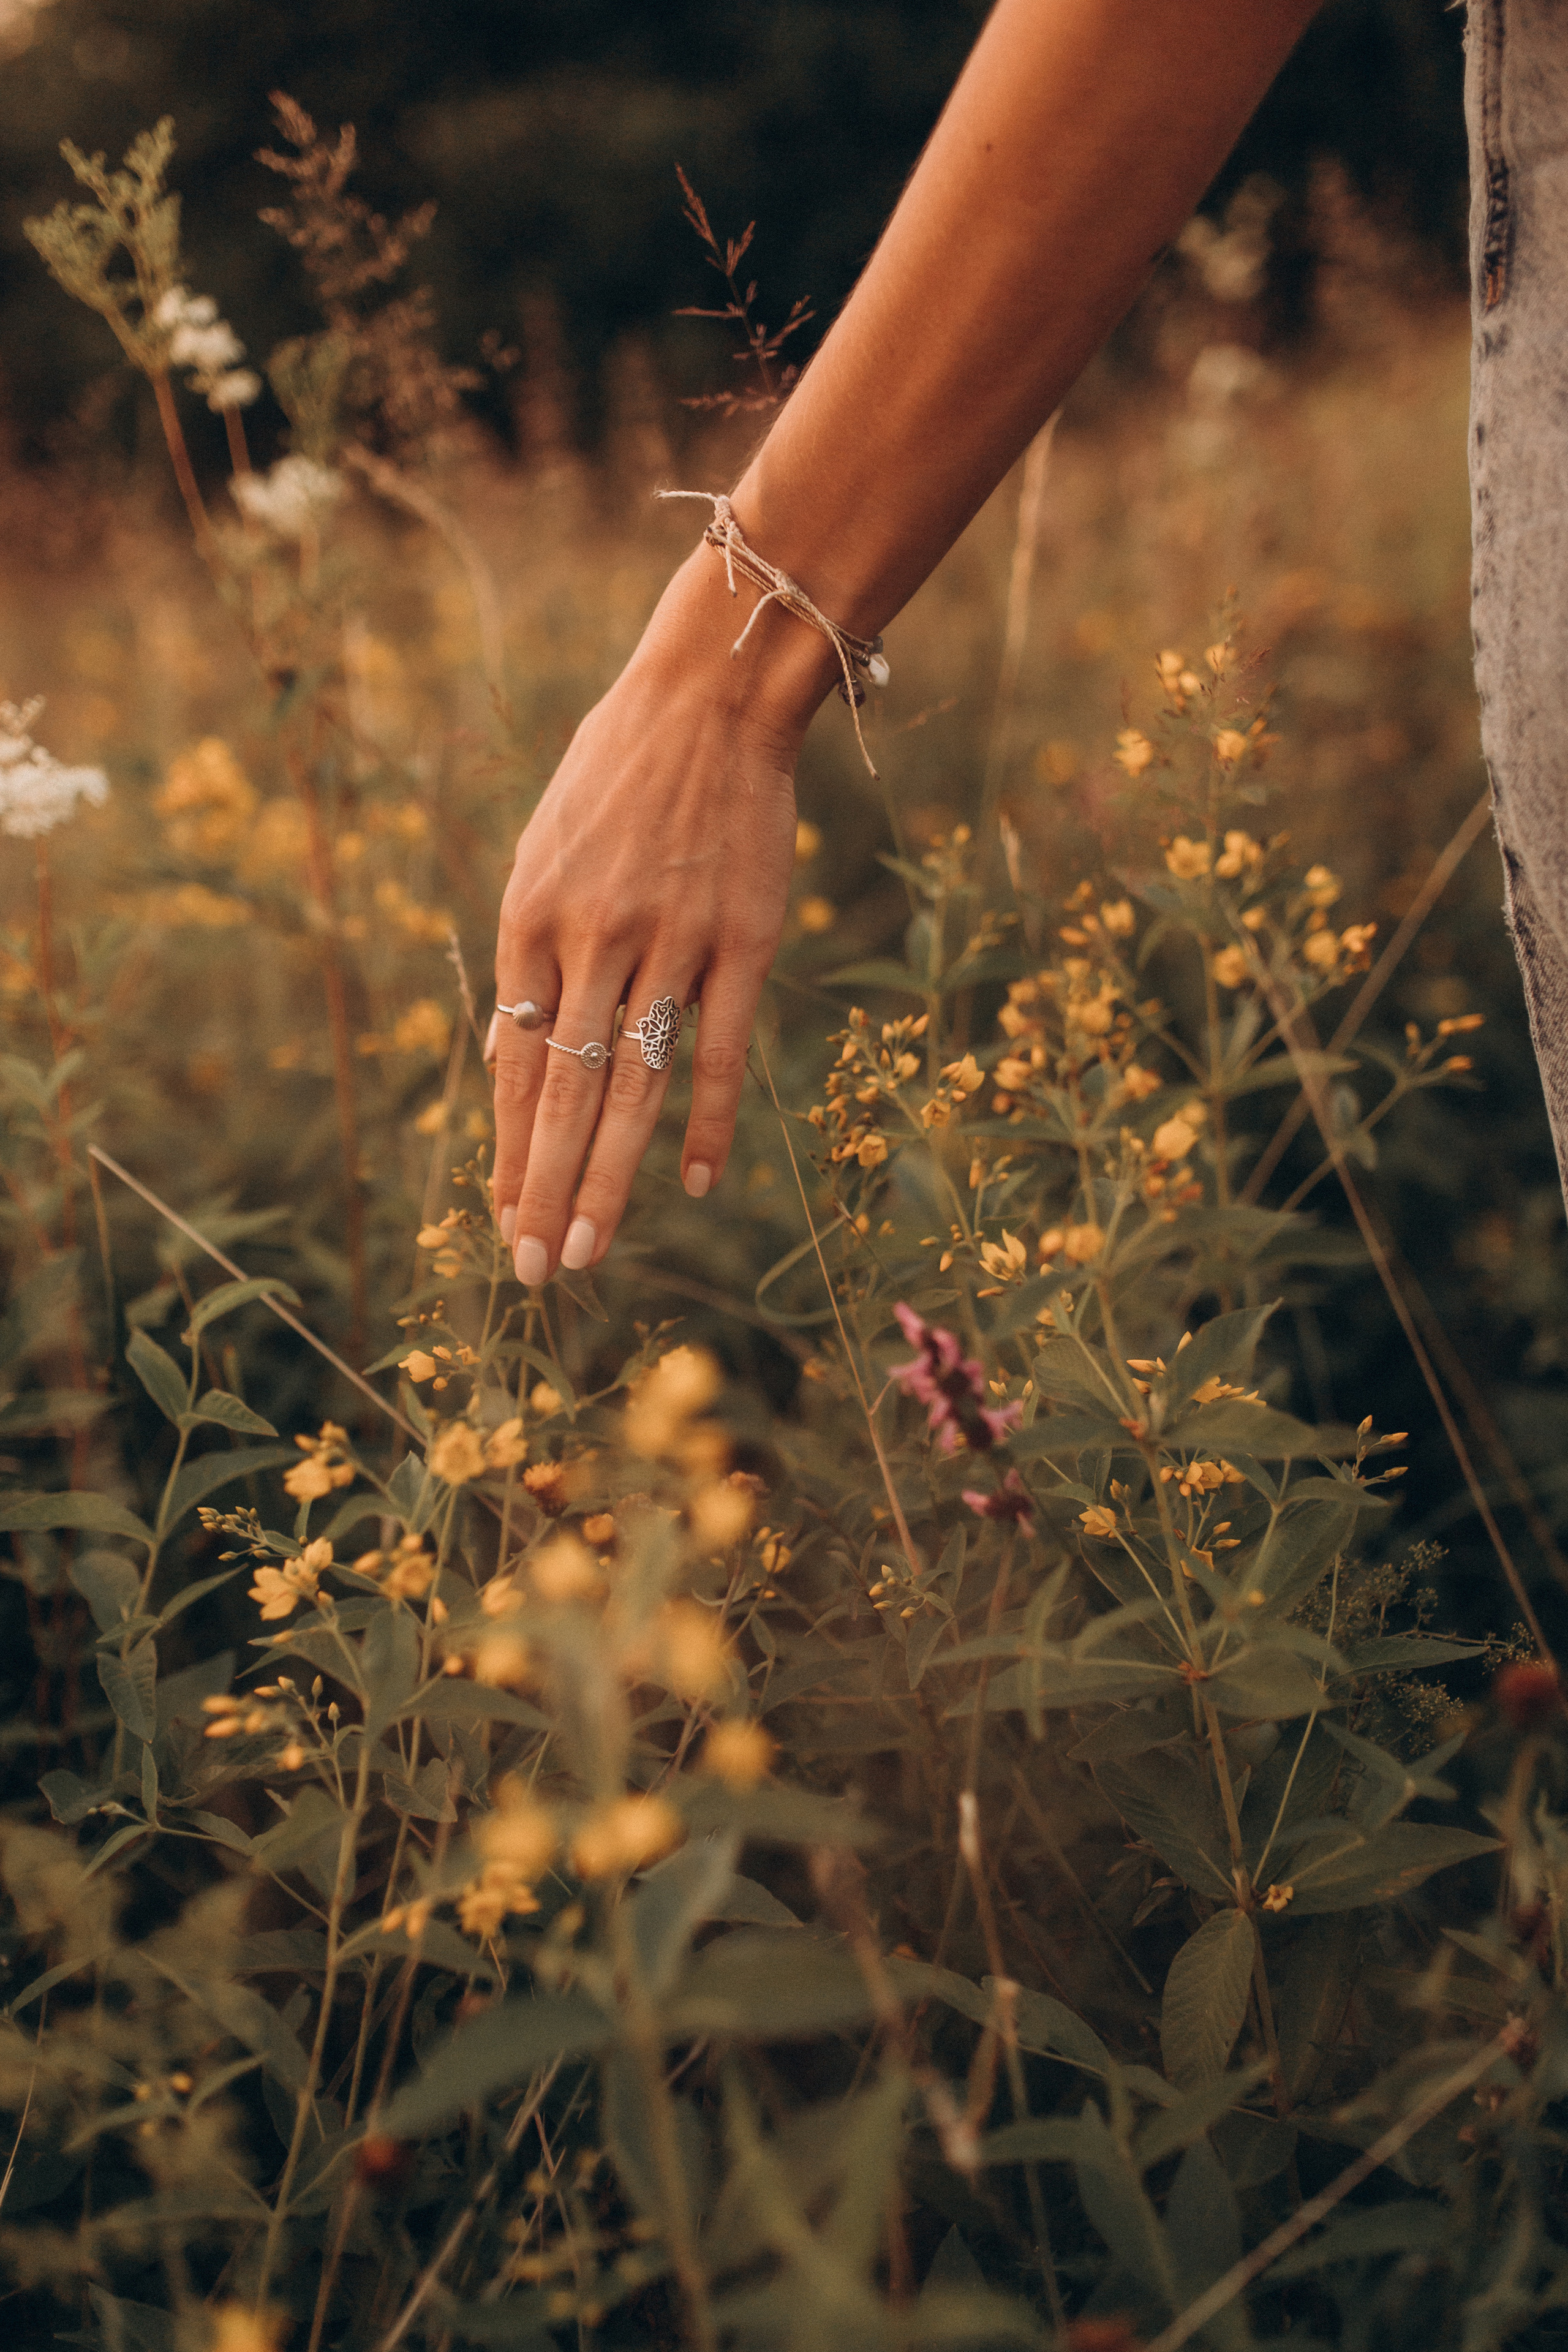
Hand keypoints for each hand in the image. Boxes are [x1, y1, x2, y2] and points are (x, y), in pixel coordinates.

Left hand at [488, 551, 826, 1287]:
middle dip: (541, 1189)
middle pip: (562, 1091)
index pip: (515, 1062)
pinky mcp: (742, 942)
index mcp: (529, 916)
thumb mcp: (545, 852)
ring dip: (604, 1179)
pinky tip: (697, 1187)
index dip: (509, 1149)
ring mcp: (669, 943)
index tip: (505, 1219)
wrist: (709, 697)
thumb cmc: (618, 774)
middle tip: (534, 1270)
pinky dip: (707, 1123)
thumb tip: (510, 1058)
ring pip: (630, 1086)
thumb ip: (530, 956)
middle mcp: (590, 938)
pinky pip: (719, 1051)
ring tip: (583, 1251)